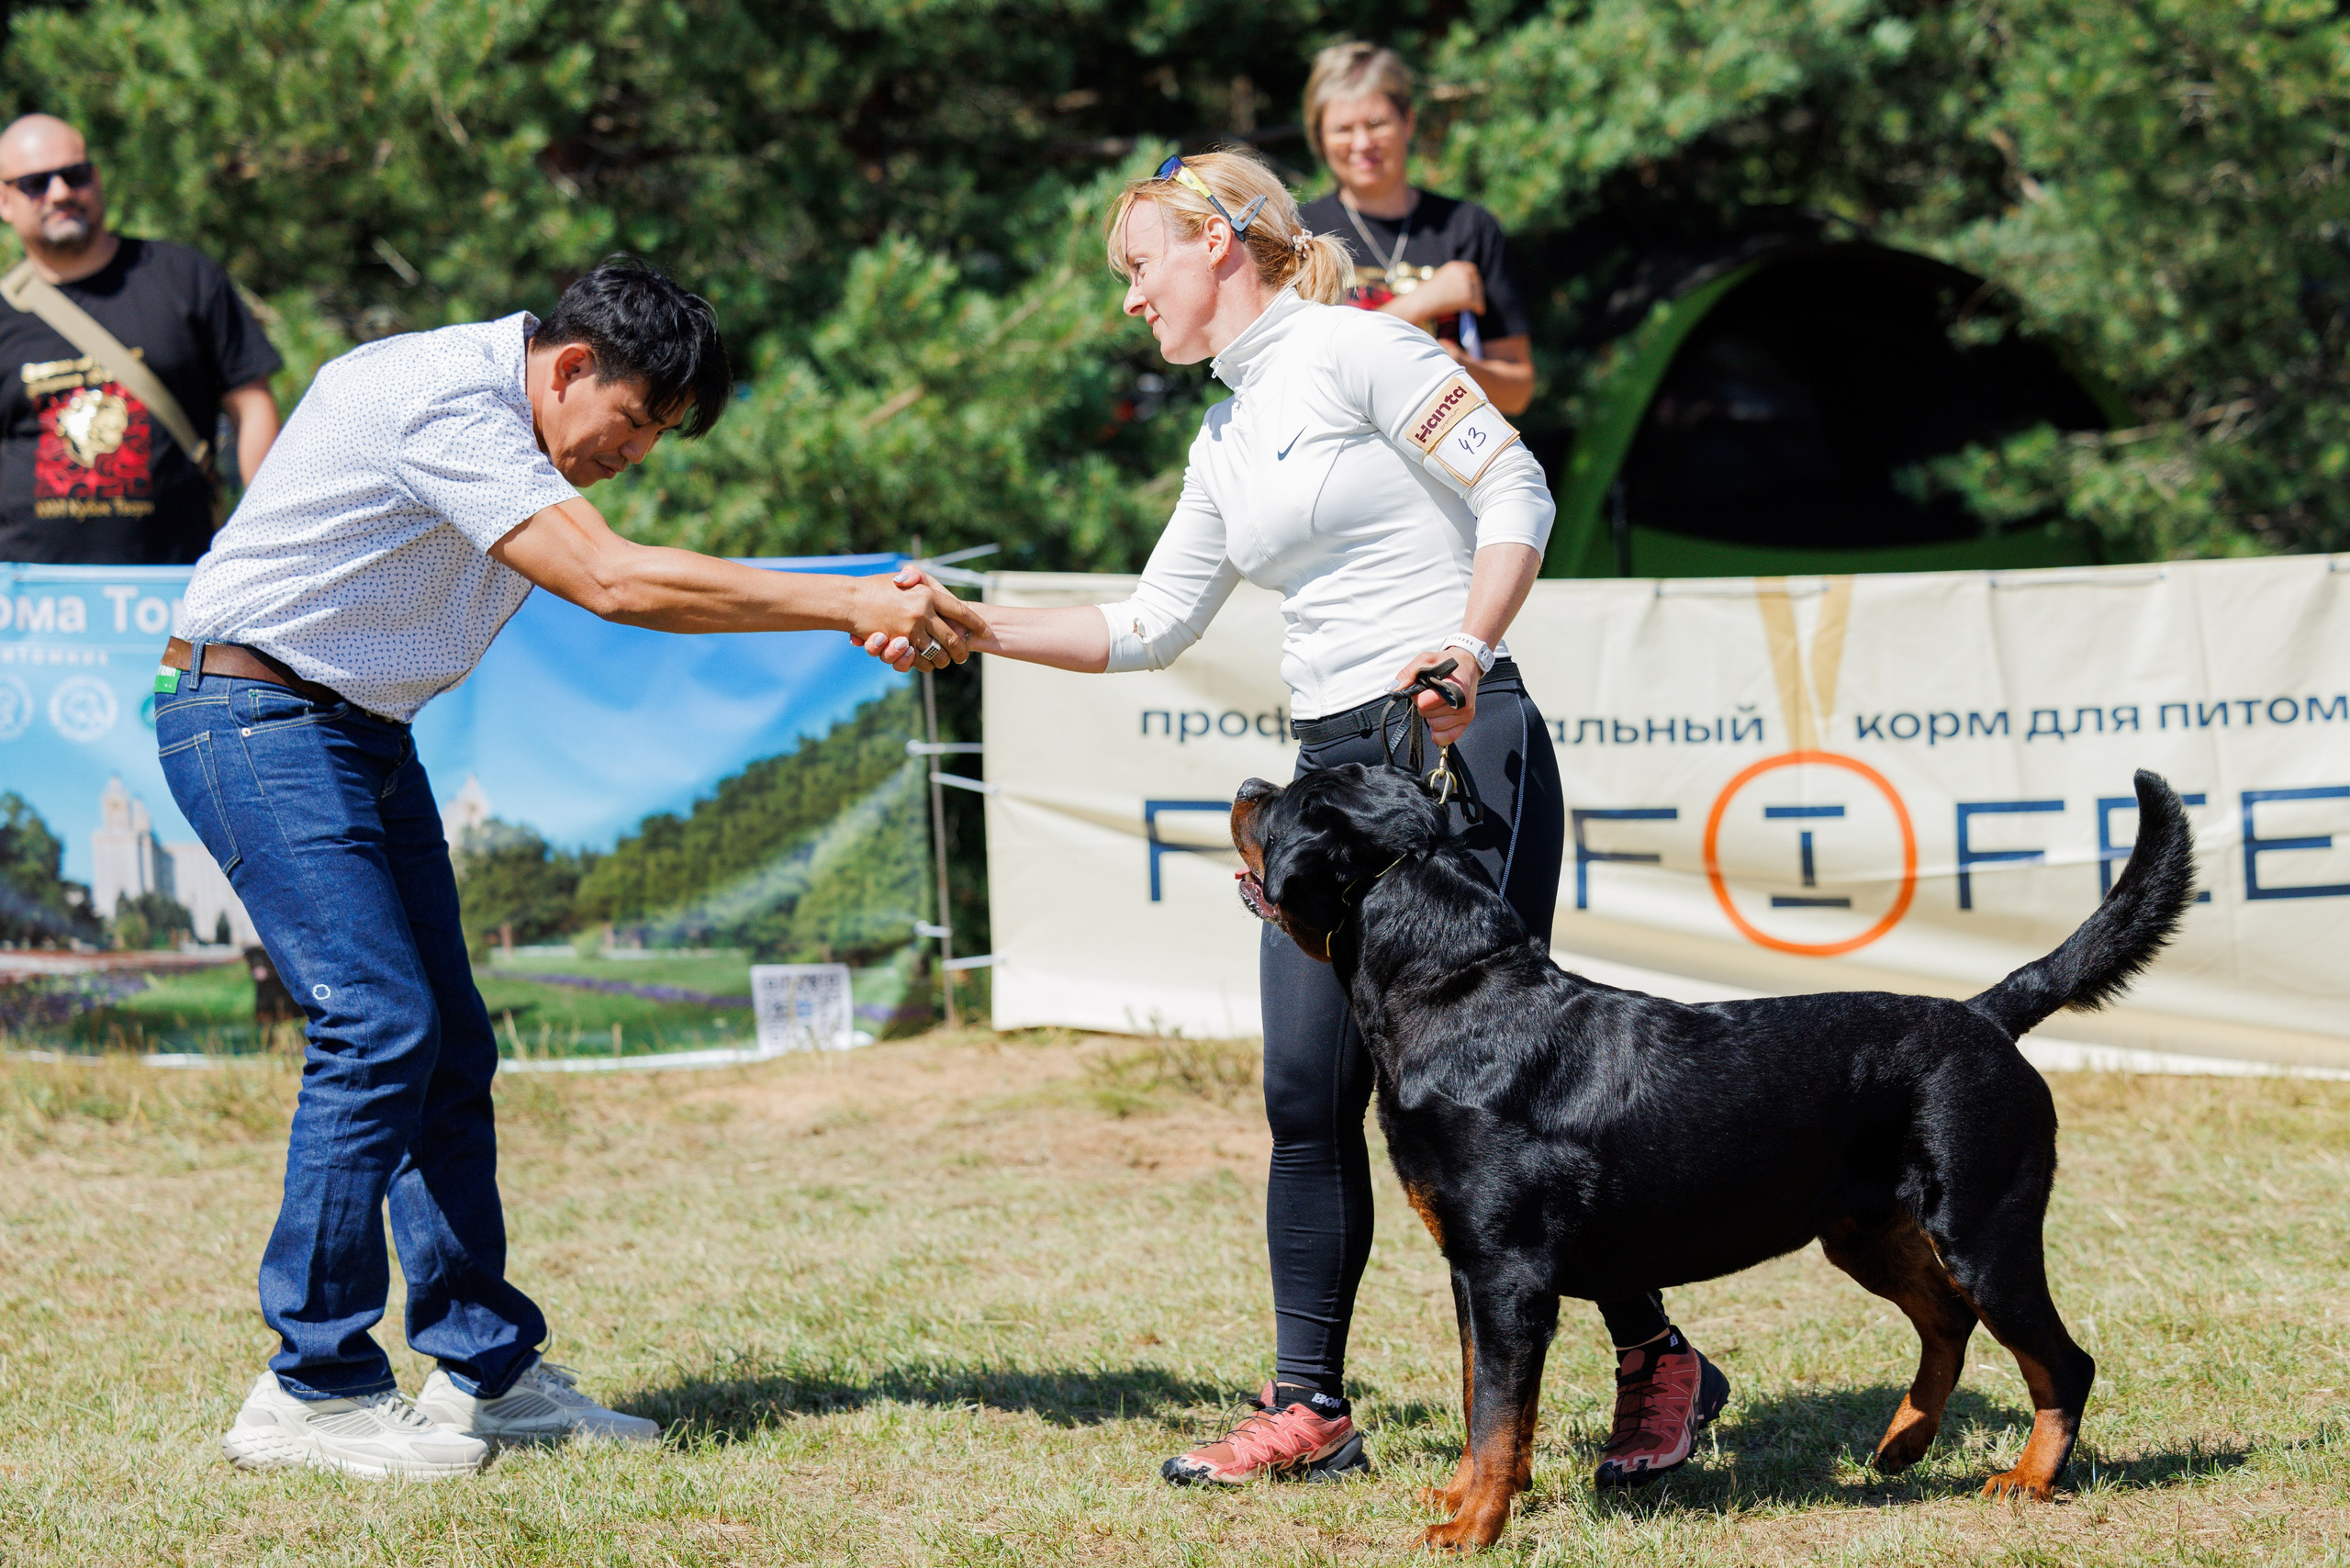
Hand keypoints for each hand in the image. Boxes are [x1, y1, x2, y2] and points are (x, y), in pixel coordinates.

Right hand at [845, 569, 977, 671]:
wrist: (850, 600)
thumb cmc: (874, 588)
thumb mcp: (901, 578)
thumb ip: (919, 580)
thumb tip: (932, 586)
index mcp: (928, 594)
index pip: (960, 610)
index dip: (975, 623)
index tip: (986, 631)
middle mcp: (923, 611)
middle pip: (952, 637)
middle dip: (961, 649)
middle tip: (964, 656)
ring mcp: (912, 628)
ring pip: (937, 652)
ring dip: (944, 660)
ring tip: (947, 661)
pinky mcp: (899, 642)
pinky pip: (919, 659)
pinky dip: (925, 663)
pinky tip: (929, 663)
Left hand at [1392, 649, 1479, 748]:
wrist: (1467, 666)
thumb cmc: (1445, 663)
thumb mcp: (1425, 659)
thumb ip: (1408, 673)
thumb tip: (1394, 689)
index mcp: (1454, 688)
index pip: (1424, 703)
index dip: (1418, 696)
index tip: (1423, 688)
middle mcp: (1462, 704)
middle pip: (1427, 715)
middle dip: (1424, 705)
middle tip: (1431, 693)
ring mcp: (1465, 715)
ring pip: (1434, 726)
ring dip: (1431, 716)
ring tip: (1438, 702)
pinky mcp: (1465, 723)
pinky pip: (1445, 739)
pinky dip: (1438, 732)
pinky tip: (1439, 719)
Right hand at [1403, 261, 1485, 324]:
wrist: (1420, 302)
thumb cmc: (1425, 294)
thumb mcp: (1439, 279)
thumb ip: (1452, 280)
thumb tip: (1463, 289)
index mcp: (1454, 266)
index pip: (1471, 270)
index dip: (1474, 279)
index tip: (1475, 287)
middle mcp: (1462, 273)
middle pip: (1476, 281)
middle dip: (1478, 290)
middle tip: (1478, 299)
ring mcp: (1465, 284)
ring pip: (1478, 293)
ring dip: (1478, 300)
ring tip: (1477, 308)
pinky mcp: (1467, 297)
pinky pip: (1478, 303)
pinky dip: (1479, 308)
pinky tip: (1479, 312)